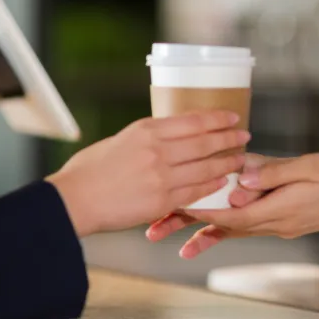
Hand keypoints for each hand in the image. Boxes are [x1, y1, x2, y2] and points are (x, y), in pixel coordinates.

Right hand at [47, 111, 248, 236]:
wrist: (73, 201)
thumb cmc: (88, 171)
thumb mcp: (118, 141)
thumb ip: (145, 139)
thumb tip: (167, 137)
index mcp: (146, 130)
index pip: (192, 121)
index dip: (217, 119)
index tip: (232, 117)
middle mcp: (157, 150)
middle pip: (205, 142)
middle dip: (229, 138)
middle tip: (245, 136)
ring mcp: (161, 176)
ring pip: (205, 167)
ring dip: (227, 162)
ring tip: (241, 159)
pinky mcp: (161, 200)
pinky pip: (195, 191)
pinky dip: (212, 185)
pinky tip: (222, 181)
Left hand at [146, 153, 318, 258]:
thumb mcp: (310, 167)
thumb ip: (273, 172)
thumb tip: (241, 174)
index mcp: (276, 208)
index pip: (227, 212)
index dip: (196, 208)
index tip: (167, 204)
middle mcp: (271, 222)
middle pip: (220, 225)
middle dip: (186, 223)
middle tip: (153, 228)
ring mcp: (275, 224)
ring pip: (229, 228)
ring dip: (198, 230)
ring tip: (169, 239)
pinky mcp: (280, 220)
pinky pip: (244, 226)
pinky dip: (222, 229)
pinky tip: (203, 237)